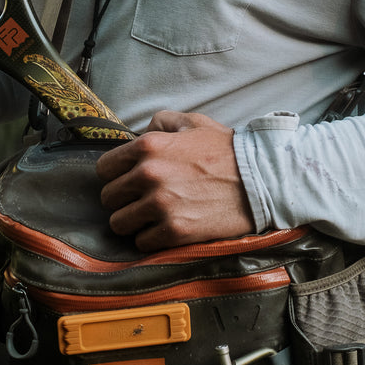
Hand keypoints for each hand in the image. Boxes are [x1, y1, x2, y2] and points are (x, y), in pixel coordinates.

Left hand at [94, 110, 254, 250]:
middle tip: (140, 200)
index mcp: (149, 146)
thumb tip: (142, 130)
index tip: (127, 181)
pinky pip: (142, 243)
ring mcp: (161, 205)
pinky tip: (166, 228)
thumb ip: (161, 122)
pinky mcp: (175, 230)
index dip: (114, 176)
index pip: (104, 168)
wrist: (261, 180)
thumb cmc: (227, 150)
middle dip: (123, 200)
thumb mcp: (193, 122)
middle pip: (109, 198)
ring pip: (119, 223)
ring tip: (151, 217)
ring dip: (133, 222)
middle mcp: (149, 175)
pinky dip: (151, 238)